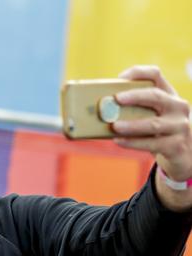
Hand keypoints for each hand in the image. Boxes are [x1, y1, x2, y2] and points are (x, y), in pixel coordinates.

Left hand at [113, 65, 191, 182]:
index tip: (119, 78)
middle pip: (156, 96)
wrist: (184, 154)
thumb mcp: (152, 116)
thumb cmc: (159, 132)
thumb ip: (134, 110)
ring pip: (153, 124)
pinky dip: (133, 143)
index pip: (155, 75)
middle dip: (135, 96)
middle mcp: (177, 107)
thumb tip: (101, 111)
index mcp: (168, 95)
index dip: (137, 73)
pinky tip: (118, 141)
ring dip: (131, 125)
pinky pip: (152, 144)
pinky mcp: (176, 145)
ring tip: (114, 125)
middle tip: (116, 99)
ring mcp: (179, 126)